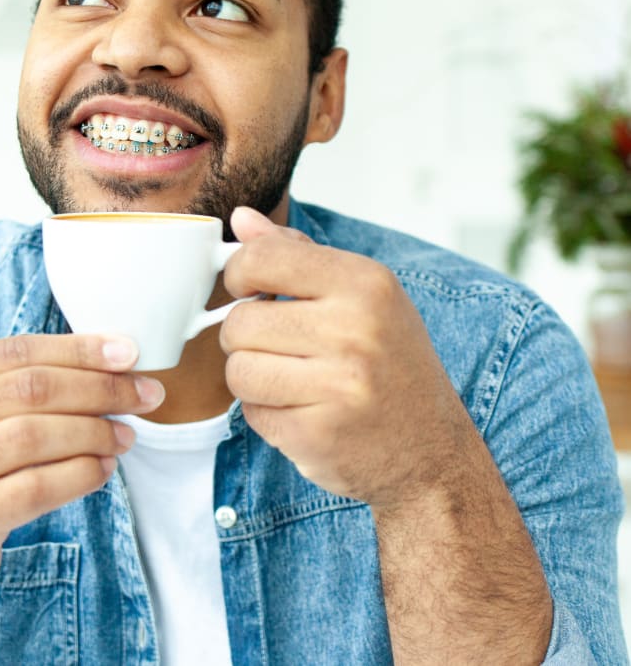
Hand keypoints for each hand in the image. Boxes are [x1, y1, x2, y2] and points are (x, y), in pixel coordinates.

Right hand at [0, 334, 162, 613]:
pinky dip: (79, 475)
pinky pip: (34, 488)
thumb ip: (19, 383)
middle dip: (99, 388)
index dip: (79, 350)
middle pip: (30, 389)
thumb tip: (112, 358)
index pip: (17, 350)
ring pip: (34, 436)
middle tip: (144, 395)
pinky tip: (102, 469)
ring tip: (125, 435)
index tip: (130, 353)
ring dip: (94, 431)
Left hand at [220, 207, 470, 507]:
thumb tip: (241, 218)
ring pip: (237, 370)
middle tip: (279, 346)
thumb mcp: (362, 295)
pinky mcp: (318, 435)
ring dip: (251, 377)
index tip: (249, 290)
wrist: (434, 452)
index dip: (238, 275)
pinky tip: (301, 409)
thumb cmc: (391, 363)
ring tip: (289, 379)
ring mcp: (338, 387)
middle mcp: (355, 331)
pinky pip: (251, 412)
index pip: (262, 258)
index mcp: (366, 284)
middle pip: (240, 322)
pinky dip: (265, 412)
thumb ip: (297, 253)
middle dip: (245, 337)